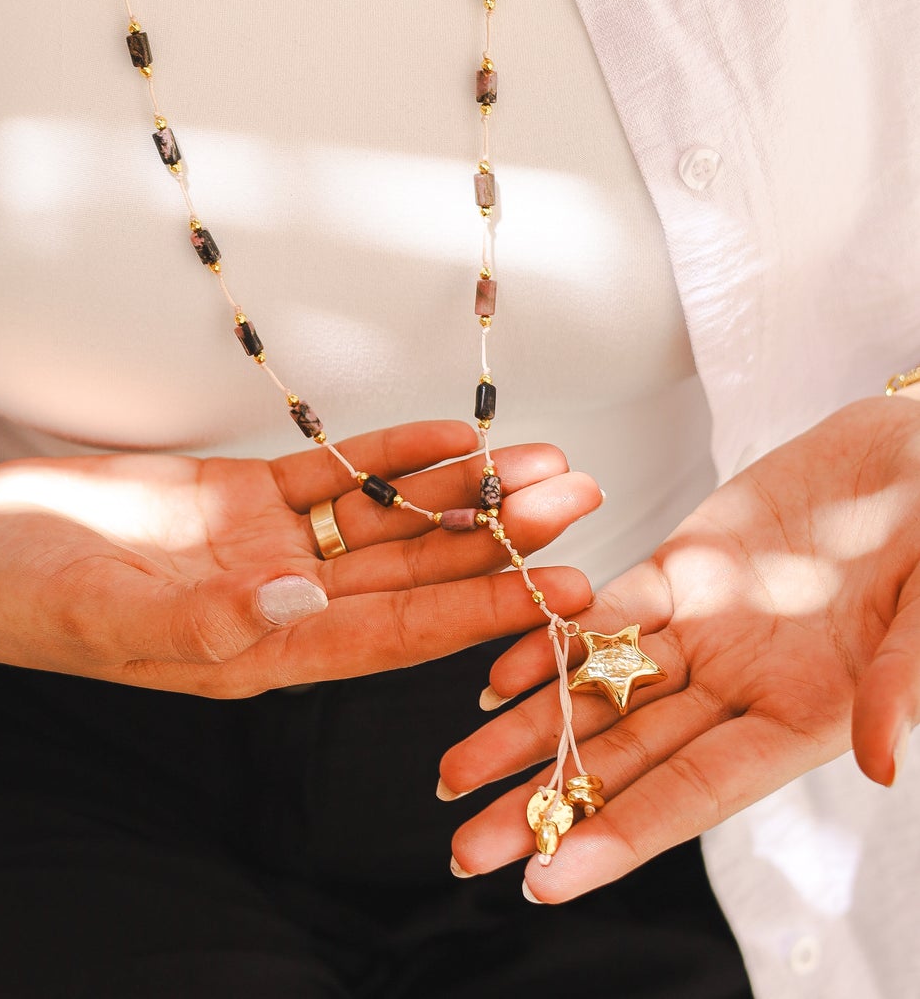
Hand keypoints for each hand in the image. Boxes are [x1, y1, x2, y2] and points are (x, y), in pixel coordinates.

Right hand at [0, 419, 601, 695]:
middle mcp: (276, 603)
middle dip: (496, 547)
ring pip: (382, 521)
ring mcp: (259, 545)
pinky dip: (385, 455)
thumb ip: (218, 616)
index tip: (561, 598)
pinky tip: (446, 437)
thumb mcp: (111, 610)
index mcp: (259, 654)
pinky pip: (328, 473)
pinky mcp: (233, 494)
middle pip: (409, 575)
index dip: (480, 616)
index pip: (395, 637)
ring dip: (458, 495)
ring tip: (541, 464)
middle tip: (581, 507)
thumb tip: (313, 604)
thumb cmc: (21, 589)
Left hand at [441, 395, 919, 899]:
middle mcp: (746, 688)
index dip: (621, 837)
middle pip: (628, 759)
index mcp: (806, 718)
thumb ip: (901, 681)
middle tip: (466, 851)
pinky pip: (608, 612)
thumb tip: (877, 765)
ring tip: (455, 776)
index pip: (696, 794)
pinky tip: (496, 675)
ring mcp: (710, 629)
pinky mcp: (686, 566)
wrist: (919, 446)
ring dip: (527, 732)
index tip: (547, 882)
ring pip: (602, 692)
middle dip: (545, 805)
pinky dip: (552, 640)